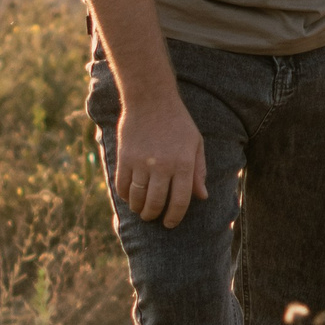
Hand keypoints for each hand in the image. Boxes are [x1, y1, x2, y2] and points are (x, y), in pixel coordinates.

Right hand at [114, 91, 207, 228]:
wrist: (151, 100)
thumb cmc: (178, 122)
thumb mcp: (196, 144)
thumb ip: (199, 171)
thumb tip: (202, 196)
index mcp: (183, 164)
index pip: (180, 200)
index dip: (175, 216)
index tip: (170, 223)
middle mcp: (163, 166)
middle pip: (156, 203)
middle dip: (154, 215)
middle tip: (153, 218)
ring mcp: (141, 163)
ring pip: (138, 197)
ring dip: (138, 208)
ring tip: (141, 210)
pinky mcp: (125, 158)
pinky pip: (122, 185)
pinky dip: (125, 196)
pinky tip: (129, 197)